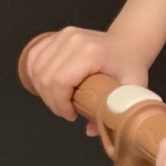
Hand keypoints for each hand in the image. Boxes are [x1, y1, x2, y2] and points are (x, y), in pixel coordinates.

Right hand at [25, 27, 149, 133]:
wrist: (127, 43)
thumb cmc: (130, 66)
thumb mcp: (131, 90)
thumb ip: (113, 111)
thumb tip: (90, 130)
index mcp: (91, 52)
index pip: (61, 80)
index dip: (60, 103)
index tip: (71, 115)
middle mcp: (73, 40)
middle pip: (45, 76)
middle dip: (51, 101)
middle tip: (65, 111)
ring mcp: (63, 35)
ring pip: (37, 67)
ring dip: (42, 90)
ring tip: (59, 101)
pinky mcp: (56, 35)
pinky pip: (34, 57)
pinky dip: (35, 75)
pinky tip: (47, 87)